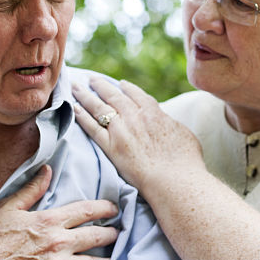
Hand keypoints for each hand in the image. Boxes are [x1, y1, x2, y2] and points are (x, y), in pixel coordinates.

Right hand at [0, 165, 119, 259]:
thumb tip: (47, 170)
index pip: (87, 211)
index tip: (115, 209)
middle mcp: (59, 243)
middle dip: (112, 234)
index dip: (105, 208)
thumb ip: (32, 189)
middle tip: (119, 234)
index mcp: (50, 221)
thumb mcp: (8, 208)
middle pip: (96, 236)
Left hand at [72, 78, 204, 195]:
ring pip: (99, 107)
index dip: (126, 88)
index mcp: (153, 112)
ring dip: (86, 95)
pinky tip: (74, 108)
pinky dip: (82, 116)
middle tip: (91, 79)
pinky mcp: (110, 147)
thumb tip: (165, 121)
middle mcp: (134, 116)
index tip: (120, 84)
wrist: (174, 180)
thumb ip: (170, 123)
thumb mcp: (183, 133)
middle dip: (101, 86)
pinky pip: (92, 127)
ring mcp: (121, 130)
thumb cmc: (185, 161)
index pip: (136, 94)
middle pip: (113, 96)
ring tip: (76, 87)